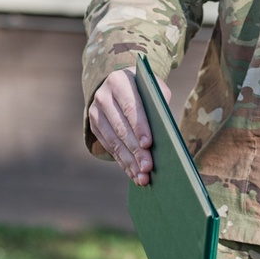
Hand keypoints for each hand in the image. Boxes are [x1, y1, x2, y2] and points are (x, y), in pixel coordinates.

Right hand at [88, 68, 170, 185]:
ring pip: (114, 141)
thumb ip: (158, 104)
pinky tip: (134, 173)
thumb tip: (165, 135)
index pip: (130, 106)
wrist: (120, 84)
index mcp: (119, 81)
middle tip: (148, 167)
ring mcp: (95, 112)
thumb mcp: (153, 88)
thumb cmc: (144, 88)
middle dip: (135, 150)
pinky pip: (109, 147)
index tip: (148, 144)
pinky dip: (123, 162)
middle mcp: (103, 96)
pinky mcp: (94, 126)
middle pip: (121, 127)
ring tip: (142, 177)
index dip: (139, 126)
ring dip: (129, 161)